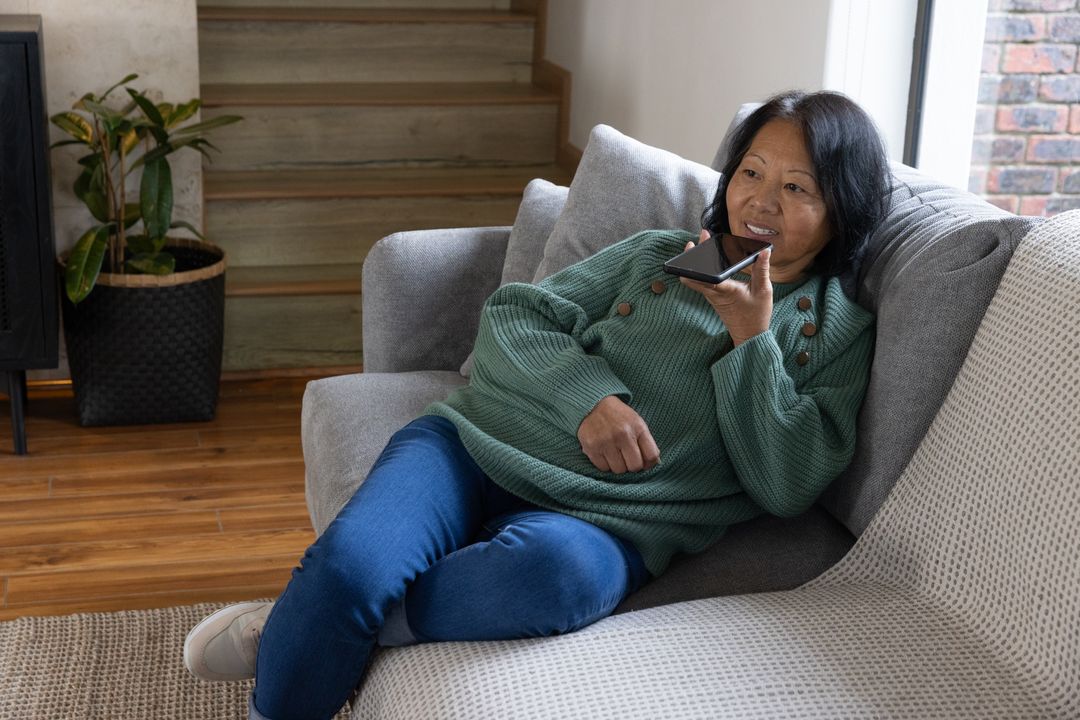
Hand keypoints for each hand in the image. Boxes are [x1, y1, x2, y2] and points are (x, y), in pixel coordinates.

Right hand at [577, 395, 659, 473]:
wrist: (593, 405)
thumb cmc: (619, 417)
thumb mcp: (637, 423)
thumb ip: (647, 443)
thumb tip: (654, 464)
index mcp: (638, 427)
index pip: (651, 456)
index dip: (649, 464)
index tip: (643, 462)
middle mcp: (622, 434)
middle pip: (635, 467)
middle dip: (632, 466)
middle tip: (627, 458)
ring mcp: (606, 441)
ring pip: (619, 470)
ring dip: (618, 466)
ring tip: (615, 454)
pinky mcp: (591, 447)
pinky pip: (603, 468)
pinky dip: (605, 464)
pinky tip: (604, 453)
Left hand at [679, 229, 772, 345]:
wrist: (749, 335)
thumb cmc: (756, 315)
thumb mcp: (763, 291)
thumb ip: (762, 270)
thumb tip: (765, 251)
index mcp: (724, 290)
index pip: (704, 275)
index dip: (696, 260)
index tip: (698, 243)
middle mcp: (713, 293)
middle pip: (695, 273)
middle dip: (695, 254)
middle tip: (702, 237)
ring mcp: (711, 296)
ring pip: (697, 277)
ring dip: (698, 261)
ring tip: (704, 243)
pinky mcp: (712, 297)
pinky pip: (703, 281)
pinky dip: (704, 268)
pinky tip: (710, 258)